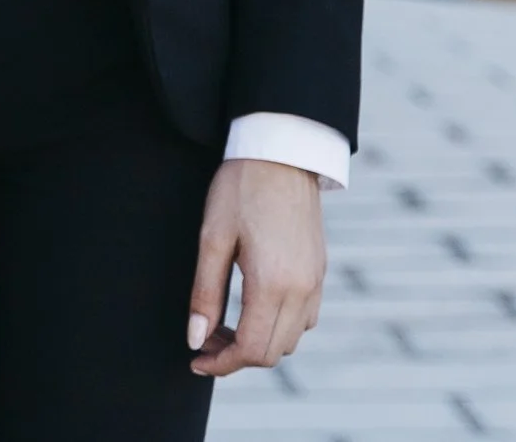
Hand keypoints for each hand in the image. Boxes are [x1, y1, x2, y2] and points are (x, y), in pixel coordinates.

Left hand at [188, 158, 325, 375]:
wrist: (280, 153)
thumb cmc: (239, 189)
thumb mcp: (212, 238)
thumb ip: (205, 292)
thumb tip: (195, 338)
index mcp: (274, 285)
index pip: (252, 349)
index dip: (222, 363)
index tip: (196, 359)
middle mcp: (302, 292)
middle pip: (273, 352)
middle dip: (236, 356)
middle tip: (203, 339)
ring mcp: (316, 284)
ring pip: (290, 340)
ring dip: (258, 342)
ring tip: (223, 323)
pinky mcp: (320, 273)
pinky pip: (303, 319)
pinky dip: (278, 326)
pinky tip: (251, 305)